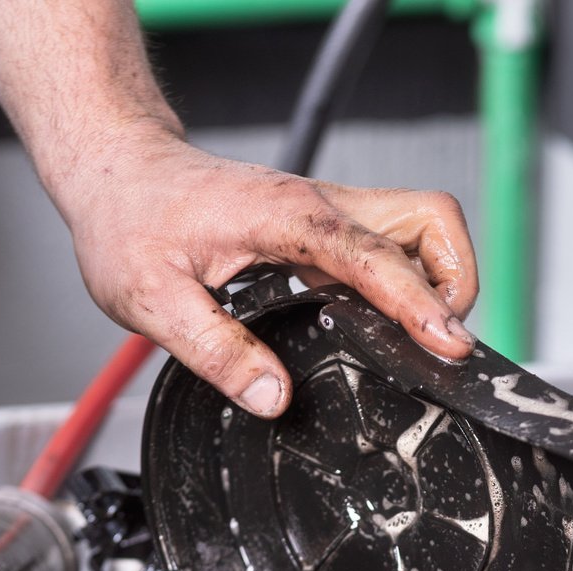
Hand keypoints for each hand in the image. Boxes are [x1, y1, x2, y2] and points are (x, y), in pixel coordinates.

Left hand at [54, 122, 479, 416]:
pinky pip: (391, 243)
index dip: (420, 303)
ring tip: (421, 338)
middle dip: (456, 280)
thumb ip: (214, 350)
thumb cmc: (129, 220)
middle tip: (439, 343)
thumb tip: (273, 398)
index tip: (449, 345)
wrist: (116, 170)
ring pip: (420, 226)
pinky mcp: (323, 224)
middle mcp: (320, 206)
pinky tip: (385, 324)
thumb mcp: (150, 298)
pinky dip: (409, 280)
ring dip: (440, 277)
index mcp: (286, 219)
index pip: (377, 257)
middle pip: (431, 220)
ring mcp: (327, 212)